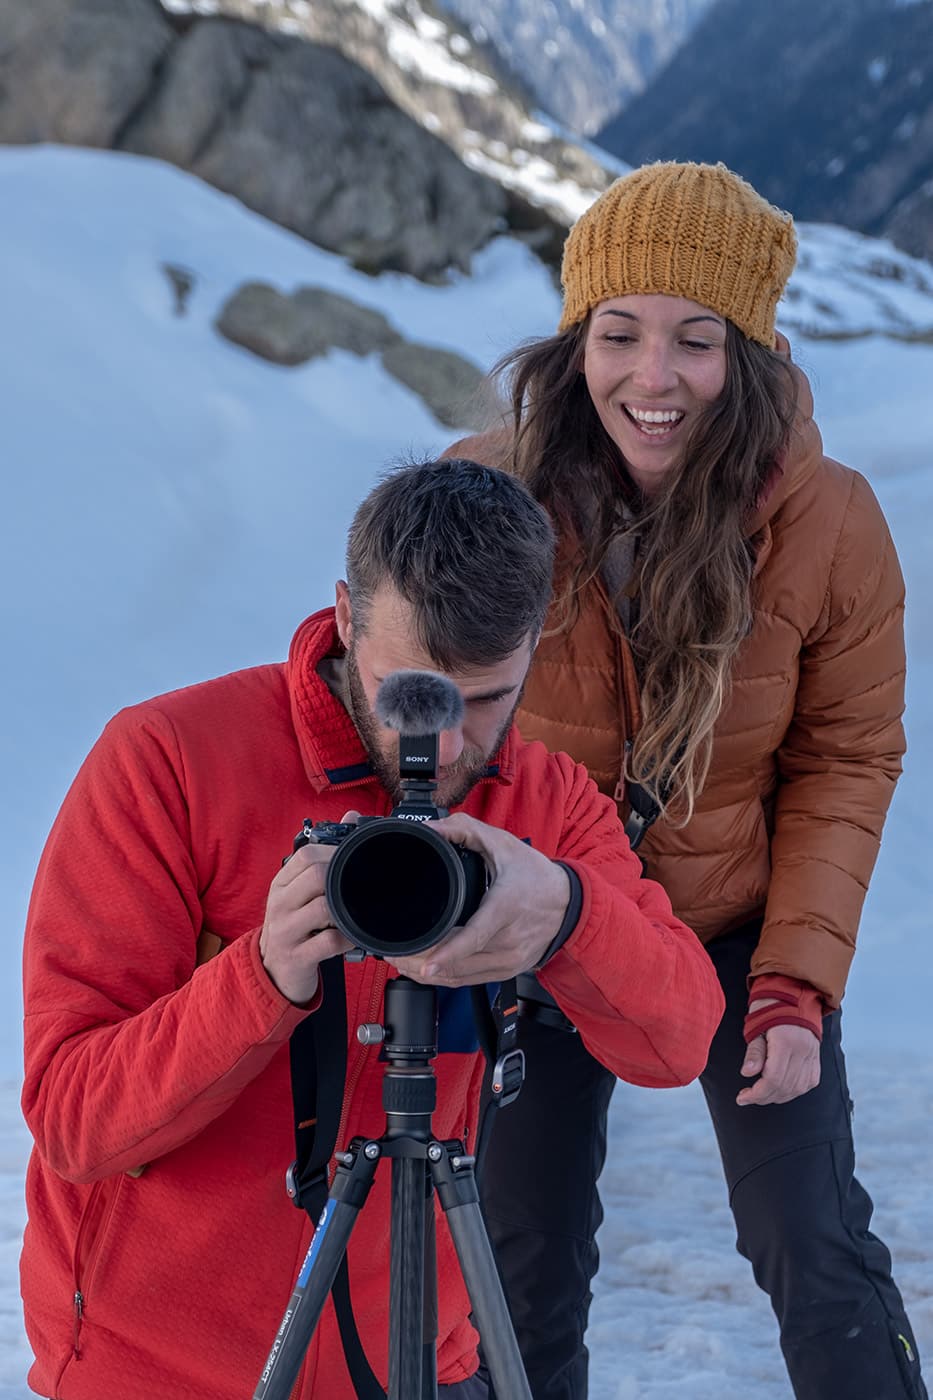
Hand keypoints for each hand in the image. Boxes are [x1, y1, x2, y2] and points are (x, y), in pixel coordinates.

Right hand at [259, 816, 355, 1004]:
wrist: (273, 970)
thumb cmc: (294, 925)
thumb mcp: (300, 891)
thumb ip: (323, 856)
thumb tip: (351, 816)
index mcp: (281, 883)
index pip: (306, 855)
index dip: (335, 852)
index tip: (354, 858)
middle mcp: (279, 903)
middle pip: (316, 876)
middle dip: (344, 878)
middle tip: (361, 885)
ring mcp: (285, 931)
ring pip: (323, 908)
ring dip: (347, 910)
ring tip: (357, 911)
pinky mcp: (296, 957)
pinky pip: (328, 942)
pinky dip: (347, 938)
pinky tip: (354, 937)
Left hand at [388, 812, 570, 986]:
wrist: (568, 904)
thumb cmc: (536, 876)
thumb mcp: (503, 844)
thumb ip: (465, 830)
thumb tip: (430, 829)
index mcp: (505, 908)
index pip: (475, 936)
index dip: (448, 953)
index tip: (425, 964)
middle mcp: (508, 940)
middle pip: (460, 962)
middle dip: (420, 962)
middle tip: (391, 952)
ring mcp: (508, 960)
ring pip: (461, 977)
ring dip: (427, 974)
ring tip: (400, 961)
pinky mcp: (506, 971)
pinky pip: (469, 982)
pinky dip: (444, 979)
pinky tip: (424, 972)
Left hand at [737, 999, 820, 1105]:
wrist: (794, 993)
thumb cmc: (770, 1008)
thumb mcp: (755, 1026)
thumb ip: (754, 1052)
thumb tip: (748, 1074)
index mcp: (785, 1041)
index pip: (772, 1078)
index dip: (756, 1093)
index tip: (742, 1097)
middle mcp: (802, 1050)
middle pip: (784, 1087)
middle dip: (764, 1097)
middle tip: (747, 1096)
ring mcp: (812, 1055)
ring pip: (797, 1089)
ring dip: (778, 1096)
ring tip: (762, 1094)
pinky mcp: (816, 1057)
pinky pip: (809, 1083)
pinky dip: (794, 1091)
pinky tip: (781, 1089)